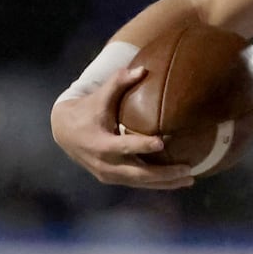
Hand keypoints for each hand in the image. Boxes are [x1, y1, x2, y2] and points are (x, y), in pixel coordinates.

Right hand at [49, 65, 195, 188]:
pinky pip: (136, 183)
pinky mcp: (112, 179)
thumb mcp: (99, 96)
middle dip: (162, 174)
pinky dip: (155, 184)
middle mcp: (104, 163)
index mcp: (100, 143)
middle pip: (136, 173)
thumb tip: (142, 69)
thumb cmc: (86, 110)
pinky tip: (176, 181)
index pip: (122, 146)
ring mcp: (107, 174)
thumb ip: (118, 82)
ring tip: (189, 180)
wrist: (63, 132)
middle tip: (187, 170)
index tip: (161, 142)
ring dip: (164, 183)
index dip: (140, 145)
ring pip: (139, 183)